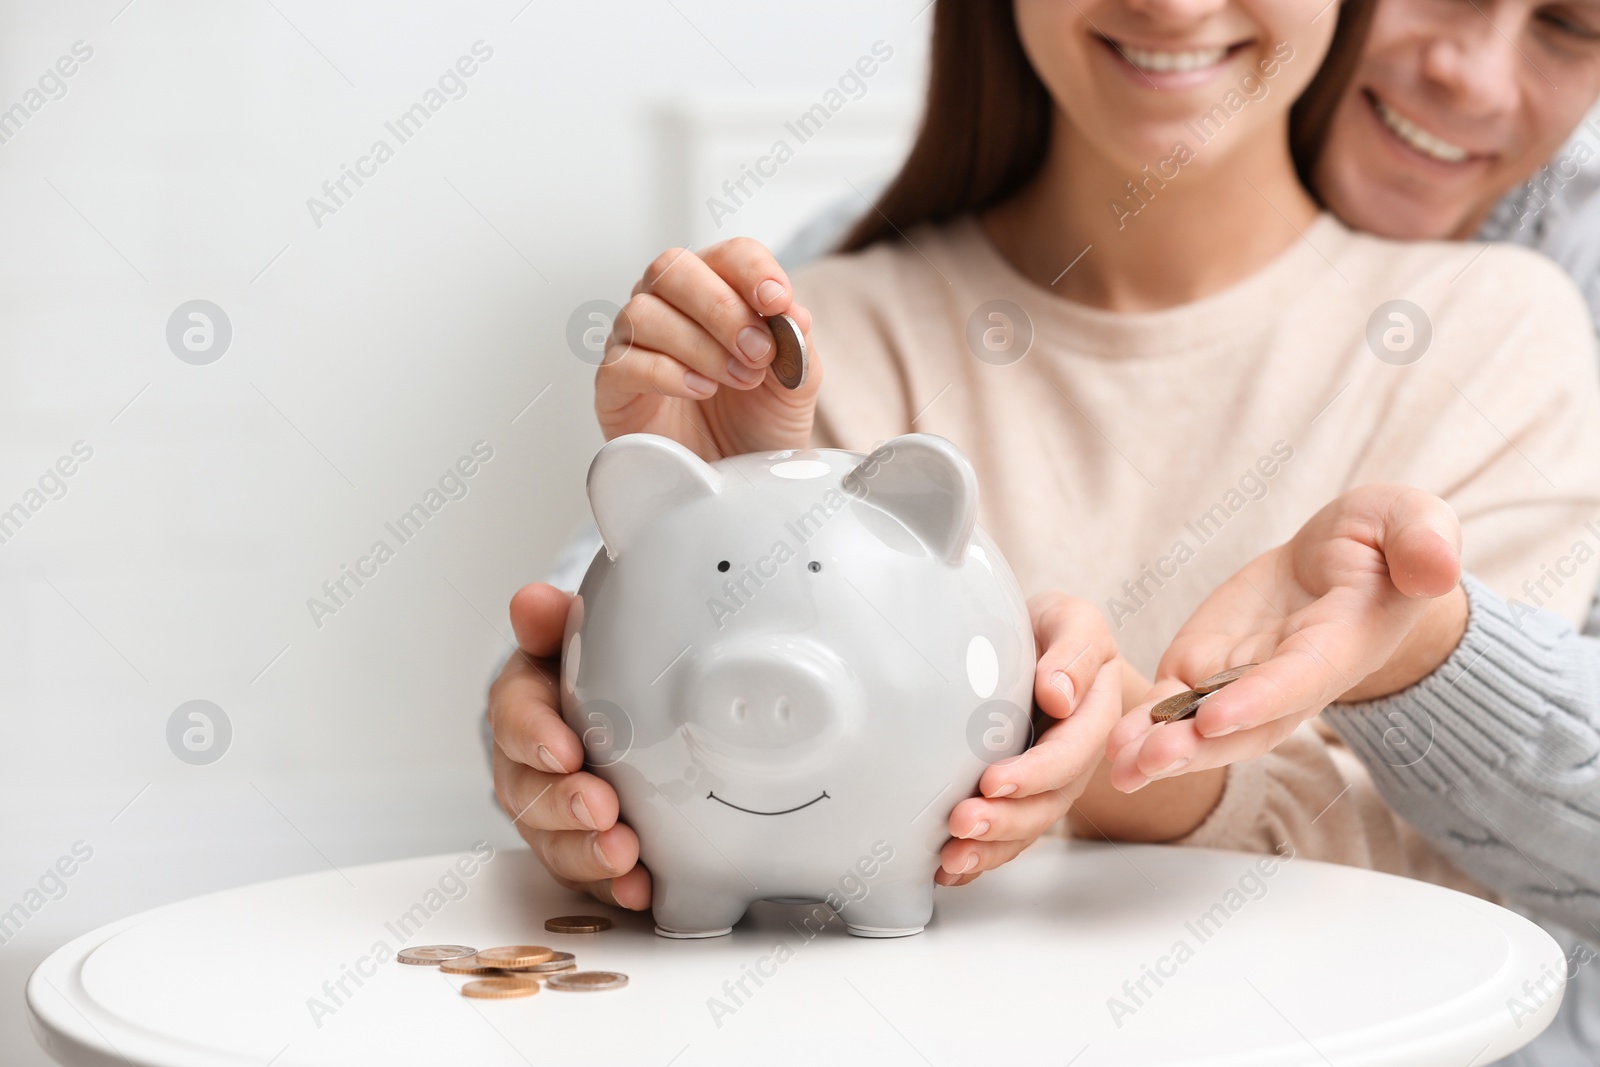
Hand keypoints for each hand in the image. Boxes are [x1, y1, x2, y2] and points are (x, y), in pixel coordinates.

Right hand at [488, 582, 650, 908]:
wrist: (608, 712)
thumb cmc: (587, 675)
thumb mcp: (572, 639)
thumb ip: (554, 622)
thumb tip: (532, 602)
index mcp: (522, 708)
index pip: (514, 721)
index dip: (535, 738)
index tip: (565, 750)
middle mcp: (527, 769)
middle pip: (528, 794)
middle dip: (562, 806)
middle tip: (600, 807)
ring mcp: (553, 817)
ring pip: (555, 844)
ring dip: (588, 853)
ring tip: (624, 854)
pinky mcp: (585, 853)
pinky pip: (592, 879)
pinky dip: (615, 888)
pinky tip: (641, 890)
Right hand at [597, 238, 820, 459]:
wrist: (738, 481)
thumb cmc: (758, 425)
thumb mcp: (796, 384)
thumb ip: (798, 345)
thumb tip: (793, 312)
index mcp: (716, 291)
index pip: (727, 255)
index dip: (752, 270)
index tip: (778, 301)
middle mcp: (669, 307)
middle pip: (673, 269)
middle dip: (722, 309)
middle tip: (758, 351)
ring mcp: (634, 344)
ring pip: (644, 312)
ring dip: (699, 345)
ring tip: (737, 380)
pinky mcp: (614, 387)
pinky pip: (624, 362)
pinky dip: (668, 373)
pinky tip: (701, 390)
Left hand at [938, 593, 1122, 884]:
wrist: (1042, 645)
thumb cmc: (1054, 631)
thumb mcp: (1071, 620)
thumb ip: (1075, 650)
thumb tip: (1058, 693)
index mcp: (1092, 715)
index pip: (1070, 752)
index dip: (1035, 773)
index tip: (993, 781)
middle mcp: (1072, 757)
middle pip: (1048, 802)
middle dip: (1006, 820)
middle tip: (961, 822)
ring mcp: (1046, 782)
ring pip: (1026, 827)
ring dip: (991, 848)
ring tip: (952, 858)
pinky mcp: (1019, 795)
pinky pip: (1007, 835)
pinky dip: (980, 856)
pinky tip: (948, 869)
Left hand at [1106, 484, 1464, 791]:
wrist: (1343, 563)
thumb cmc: (1383, 542)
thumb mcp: (1408, 522)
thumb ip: (1422, 541)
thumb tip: (1438, 565)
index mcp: (1339, 645)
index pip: (1296, 681)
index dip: (1259, 701)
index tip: (1215, 716)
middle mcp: (1288, 681)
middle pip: (1243, 726)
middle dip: (1196, 747)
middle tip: (1146, 762)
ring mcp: (1243, 682)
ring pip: (1202, 729)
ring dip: (1160, 750)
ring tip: (1118, 767)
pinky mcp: (1206, 672)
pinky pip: (1171, 705)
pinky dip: (1140, 726)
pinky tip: (1107, 746)